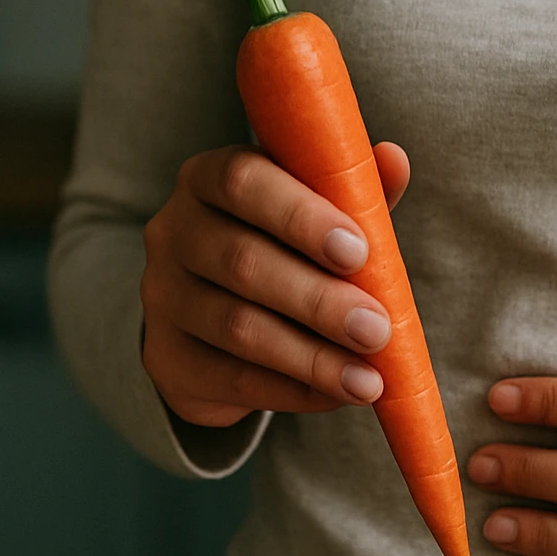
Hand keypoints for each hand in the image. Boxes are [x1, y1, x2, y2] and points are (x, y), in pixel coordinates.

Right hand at [140, 142, 410, 427]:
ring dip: (312, 357)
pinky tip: (337, 396)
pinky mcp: (167, 359)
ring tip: (368, 379)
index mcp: (209, 178)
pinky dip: (293, 390)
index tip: (358, 251)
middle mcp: (173, 232)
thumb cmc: (284, 244)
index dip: (301, 216)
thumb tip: (394, 159)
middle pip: (242, 262)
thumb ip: (353, 187)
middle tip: (377, 329)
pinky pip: (231, 379)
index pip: (242, 182)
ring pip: (238, 328)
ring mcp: (163, 298)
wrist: (212, 313)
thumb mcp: (318, 208)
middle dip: (318, 299)